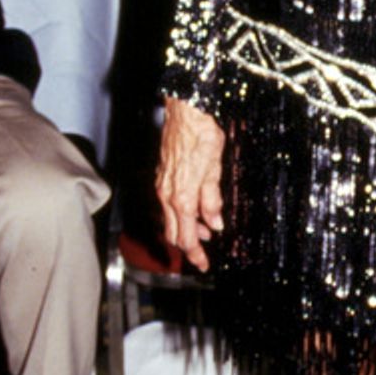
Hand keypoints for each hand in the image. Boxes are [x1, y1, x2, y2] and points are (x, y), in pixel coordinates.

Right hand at [156, 97, 225, 272]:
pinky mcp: (161, 175)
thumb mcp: (214, 168)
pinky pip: (167, 204)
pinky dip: (179, 214)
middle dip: (188, 246)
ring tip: (204, 231)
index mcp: (181, 197)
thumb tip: (214, 224)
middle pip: (173, 233)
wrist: (186, 109)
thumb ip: (212, 199)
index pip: (185, 237)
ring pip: (169, 219)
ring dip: (185, 229)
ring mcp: (161, 185)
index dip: (194, 254)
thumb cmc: (202, 134)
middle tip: (203, 253)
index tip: (203, 265)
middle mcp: (166, 195)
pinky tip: (193, 209)